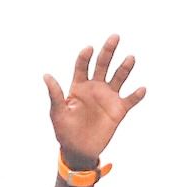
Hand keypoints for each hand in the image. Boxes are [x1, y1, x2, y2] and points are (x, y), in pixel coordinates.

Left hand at [42, 33, 146, 168]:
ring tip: (130, 58)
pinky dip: (137, 95)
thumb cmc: (64, 131)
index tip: (89, 49)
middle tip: (114, 37)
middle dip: (108, 51)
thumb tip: (46, 75)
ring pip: (118, 77)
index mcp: (79, 86)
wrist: (79, 150)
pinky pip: (130, 100)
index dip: (85, 56)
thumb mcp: (57, 113)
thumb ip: (55, 94)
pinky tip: (141, 89)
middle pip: (103, 64)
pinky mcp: (119, 110)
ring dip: (125, 68)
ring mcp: (108, 98)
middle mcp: (95, 88)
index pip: (82, 66)